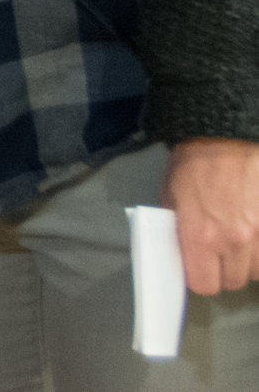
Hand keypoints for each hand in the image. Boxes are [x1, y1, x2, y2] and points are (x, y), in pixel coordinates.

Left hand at [163, 137, 258, 294]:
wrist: (228, 137)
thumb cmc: (194, 163)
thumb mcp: (171, 195)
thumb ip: (177, 229)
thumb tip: (182, 252)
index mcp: (201, 236)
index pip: (203, 284)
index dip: (199, 277)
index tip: (198, 266)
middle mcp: (234, 242)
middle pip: (233, 281)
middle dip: (223, 270)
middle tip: (218, 251)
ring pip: (256, 272)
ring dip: (246, 262)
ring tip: (238, 240)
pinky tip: (253, 235)